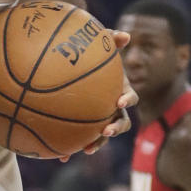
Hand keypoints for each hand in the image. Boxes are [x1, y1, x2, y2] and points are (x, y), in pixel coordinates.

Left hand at [59, 30, 137, 160]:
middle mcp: (111, 106)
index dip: (127, 100)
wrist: (73, 68)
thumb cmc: (90, 55)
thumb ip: (110, 39)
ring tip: (85, 149)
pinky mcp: (82, 126)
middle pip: (121, 121)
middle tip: (106, 130)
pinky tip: (60, 156)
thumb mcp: (100, 46)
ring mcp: (98, 117)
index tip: (119, 102)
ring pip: (101, 134)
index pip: (130, 96)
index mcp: (118, 89)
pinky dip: (71, 147)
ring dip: (96, 142)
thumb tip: (126, 34)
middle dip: (115, 128)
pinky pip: (78, 138)